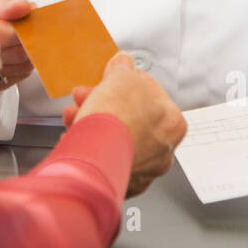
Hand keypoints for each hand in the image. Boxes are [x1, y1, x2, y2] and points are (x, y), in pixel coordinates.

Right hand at [0, 0, 35, 100]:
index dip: (18, 28)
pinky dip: (19, 67)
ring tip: (23, 36)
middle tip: (32, 25)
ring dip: (25, 54)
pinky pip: (8, 81)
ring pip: (10, 69)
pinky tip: (14, 51)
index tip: (31, 15)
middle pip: (4, 54)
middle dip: (25, 40)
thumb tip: (23, 8)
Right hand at [63, 53, 186, 196]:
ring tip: (74, 115)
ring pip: (115, 139)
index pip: (151, 93)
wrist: (94, 162)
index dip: (126, 80)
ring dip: (93, 123)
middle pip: (130, 117)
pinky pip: (103, 159)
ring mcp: (141, 171)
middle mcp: (162, 151)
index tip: (111, 76)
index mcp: (173, 123)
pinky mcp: (118, 184)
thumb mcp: (121, 78)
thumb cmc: (116, 123)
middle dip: (104, 102)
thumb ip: (124, 69)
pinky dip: (90, 147)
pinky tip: (77, 137)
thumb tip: (123, 63)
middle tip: (86, 95)